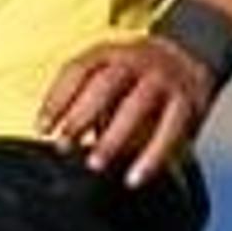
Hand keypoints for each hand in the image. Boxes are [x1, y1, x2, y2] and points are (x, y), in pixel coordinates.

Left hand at [39, 32, 219, 185]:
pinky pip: (169, 131)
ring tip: (95, 163)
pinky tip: (134, 178)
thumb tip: (57, 134)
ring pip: (136, 107)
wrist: (190, 52)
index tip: (41, 129)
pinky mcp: (188, 100)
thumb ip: (85, 96)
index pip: (77, 70)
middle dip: (81, 116)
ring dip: (113, 138)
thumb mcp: (108, 71)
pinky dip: (150, 158)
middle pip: (105, 86)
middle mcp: (137, 60)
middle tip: (64, 145)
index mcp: (110, 52)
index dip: (56, 99)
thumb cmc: (136, 74)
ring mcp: (163, 78)